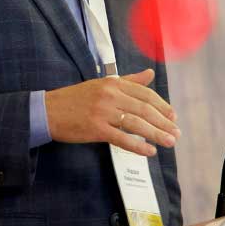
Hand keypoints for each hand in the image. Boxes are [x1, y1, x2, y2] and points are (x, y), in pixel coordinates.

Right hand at [44, 69, 179, 156]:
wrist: (48, 111)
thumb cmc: (75, 99)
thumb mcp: (101, 84)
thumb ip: (128, 80)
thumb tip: (150, 73)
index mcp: (112, 83)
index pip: (144, 93)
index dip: (162, 106)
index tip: (173, 117)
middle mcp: (109, 95)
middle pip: (144, 109)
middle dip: (163, 122)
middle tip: (176, 133)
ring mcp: (102, 112)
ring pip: (136, 123)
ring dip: (156, 134)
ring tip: (169, 142)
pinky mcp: (95, 128)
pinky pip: (122, 138)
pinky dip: (138, 146)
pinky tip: (149, 152)